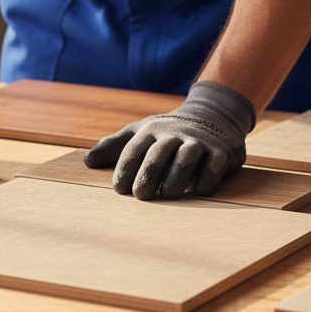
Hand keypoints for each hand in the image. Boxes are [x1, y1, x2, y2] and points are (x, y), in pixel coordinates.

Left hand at [82, 81, 255, 199]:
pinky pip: (214, 165)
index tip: (119, 189)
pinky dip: (206, 179)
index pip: (134, 149)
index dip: (125, 169)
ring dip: (176, 178)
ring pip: (187, 157)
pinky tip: (198, 192)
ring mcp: (199, 141)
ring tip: (167, 195)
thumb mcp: (139, 134)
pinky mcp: (223, 150)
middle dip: (148, 175)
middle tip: (140, 196)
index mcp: (151, 132)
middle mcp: (174, 134)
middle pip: (158, 153)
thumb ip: (114, 147)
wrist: (213, 115)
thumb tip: (87, 161)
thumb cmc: (167, 133)